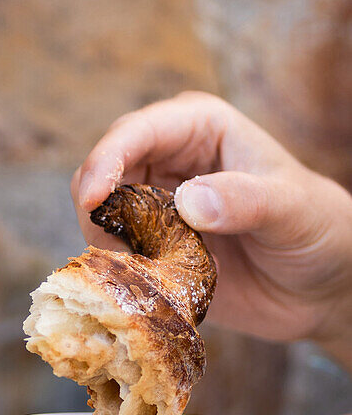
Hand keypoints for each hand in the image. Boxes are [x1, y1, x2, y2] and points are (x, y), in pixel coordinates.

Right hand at [71, 92, 351, 366]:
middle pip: (102, 171)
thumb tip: (187, 202)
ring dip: (108, 245)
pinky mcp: (152, 248)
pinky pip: (114, 255)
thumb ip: (245, 201)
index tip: (91, 198)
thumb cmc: (318, 229)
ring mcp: (155, 206)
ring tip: (150, 269)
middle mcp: (167, 160)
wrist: (323, 286)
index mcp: (199, 128)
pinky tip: (155, 285)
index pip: (137, 131)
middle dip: (96, 206)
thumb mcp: (291, 210)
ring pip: (100, 216)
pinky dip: (121, 270)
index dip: (106, 160)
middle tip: (113, 247)